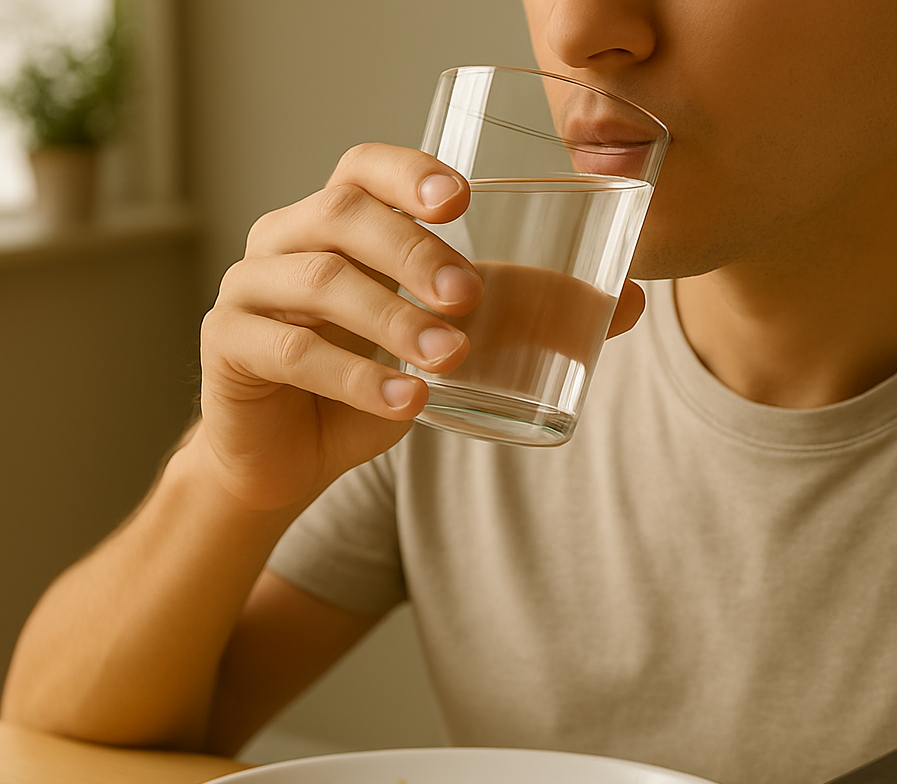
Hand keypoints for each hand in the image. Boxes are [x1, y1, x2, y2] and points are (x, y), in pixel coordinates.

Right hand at [197, 143, 647, 512]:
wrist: (289, 460)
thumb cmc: (370, 387)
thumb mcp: (449, 346)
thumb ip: (521, 317)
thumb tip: (628, 304)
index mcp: (336, 225)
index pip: (362, 169)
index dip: (406, 172)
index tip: (460, 198)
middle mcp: (285, 242)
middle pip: (342, 216)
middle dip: (412, 252)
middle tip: (468, 297)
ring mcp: (249, 290)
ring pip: (316, 280)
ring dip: (390, 318)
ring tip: (448, 358)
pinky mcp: (229, 347)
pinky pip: (289, 350)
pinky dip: (353, 376)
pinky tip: (403, 402)